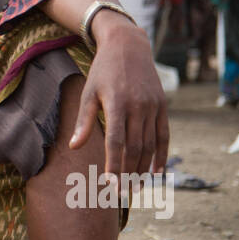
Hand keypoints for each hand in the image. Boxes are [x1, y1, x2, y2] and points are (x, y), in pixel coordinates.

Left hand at [69, 15, 168, 176]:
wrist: (129, 46)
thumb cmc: (103, 71)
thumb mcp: (89, 91)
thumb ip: (84, 120)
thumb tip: (74, 147)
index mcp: (117, 103)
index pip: (116, 141)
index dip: (114, 165)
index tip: (111, 185)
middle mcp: (138, 106)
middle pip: (135, 147)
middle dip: (129, 173)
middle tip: (123, 194)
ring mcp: (153, 106)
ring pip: (150, 144)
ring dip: (144, 168)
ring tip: (136, 187)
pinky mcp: (162, 106)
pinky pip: (164, 135)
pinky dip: (162, 155)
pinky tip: (156, 172)